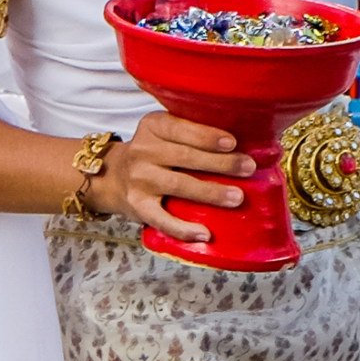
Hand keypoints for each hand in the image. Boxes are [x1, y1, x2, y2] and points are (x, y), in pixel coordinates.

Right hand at [98, 108, 250, 241]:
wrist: (111, 177)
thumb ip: (191, 133)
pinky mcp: (137, 206)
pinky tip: (204, 233)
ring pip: (178, 185)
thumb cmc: (152, 153)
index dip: (206, 136)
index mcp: (153, 127)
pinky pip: (161, 219)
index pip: (180, 128)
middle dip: (220, 163)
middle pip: (185, 157)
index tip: (232, 143)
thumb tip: (243, 146)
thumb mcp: (163, 133)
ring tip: (237, 197)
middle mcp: (142, 151)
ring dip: (210, 192)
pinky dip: (183, 229)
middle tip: (248, 168)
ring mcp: (138, 180)